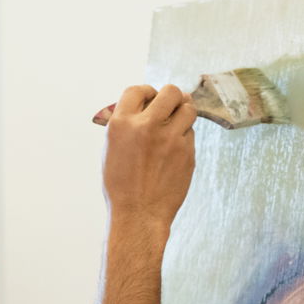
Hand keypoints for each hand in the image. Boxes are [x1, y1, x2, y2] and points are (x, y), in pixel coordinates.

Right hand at [101, 84, 195, 228]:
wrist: (138, 214)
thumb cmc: (121, 185)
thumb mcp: (112, 149)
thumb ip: (127, 125)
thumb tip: (146, 106)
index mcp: (122, 123)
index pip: (138, 89)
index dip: (147, 92)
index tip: (151, 98)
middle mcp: (147, 126)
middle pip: (171, 92)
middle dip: (173, 96)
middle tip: (171, 106)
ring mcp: (170, 139)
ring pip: (188, 109)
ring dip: (183, 113)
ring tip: (176, 124)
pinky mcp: (187, 152)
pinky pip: (191, 133)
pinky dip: (184, 137)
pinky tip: (174, 150)